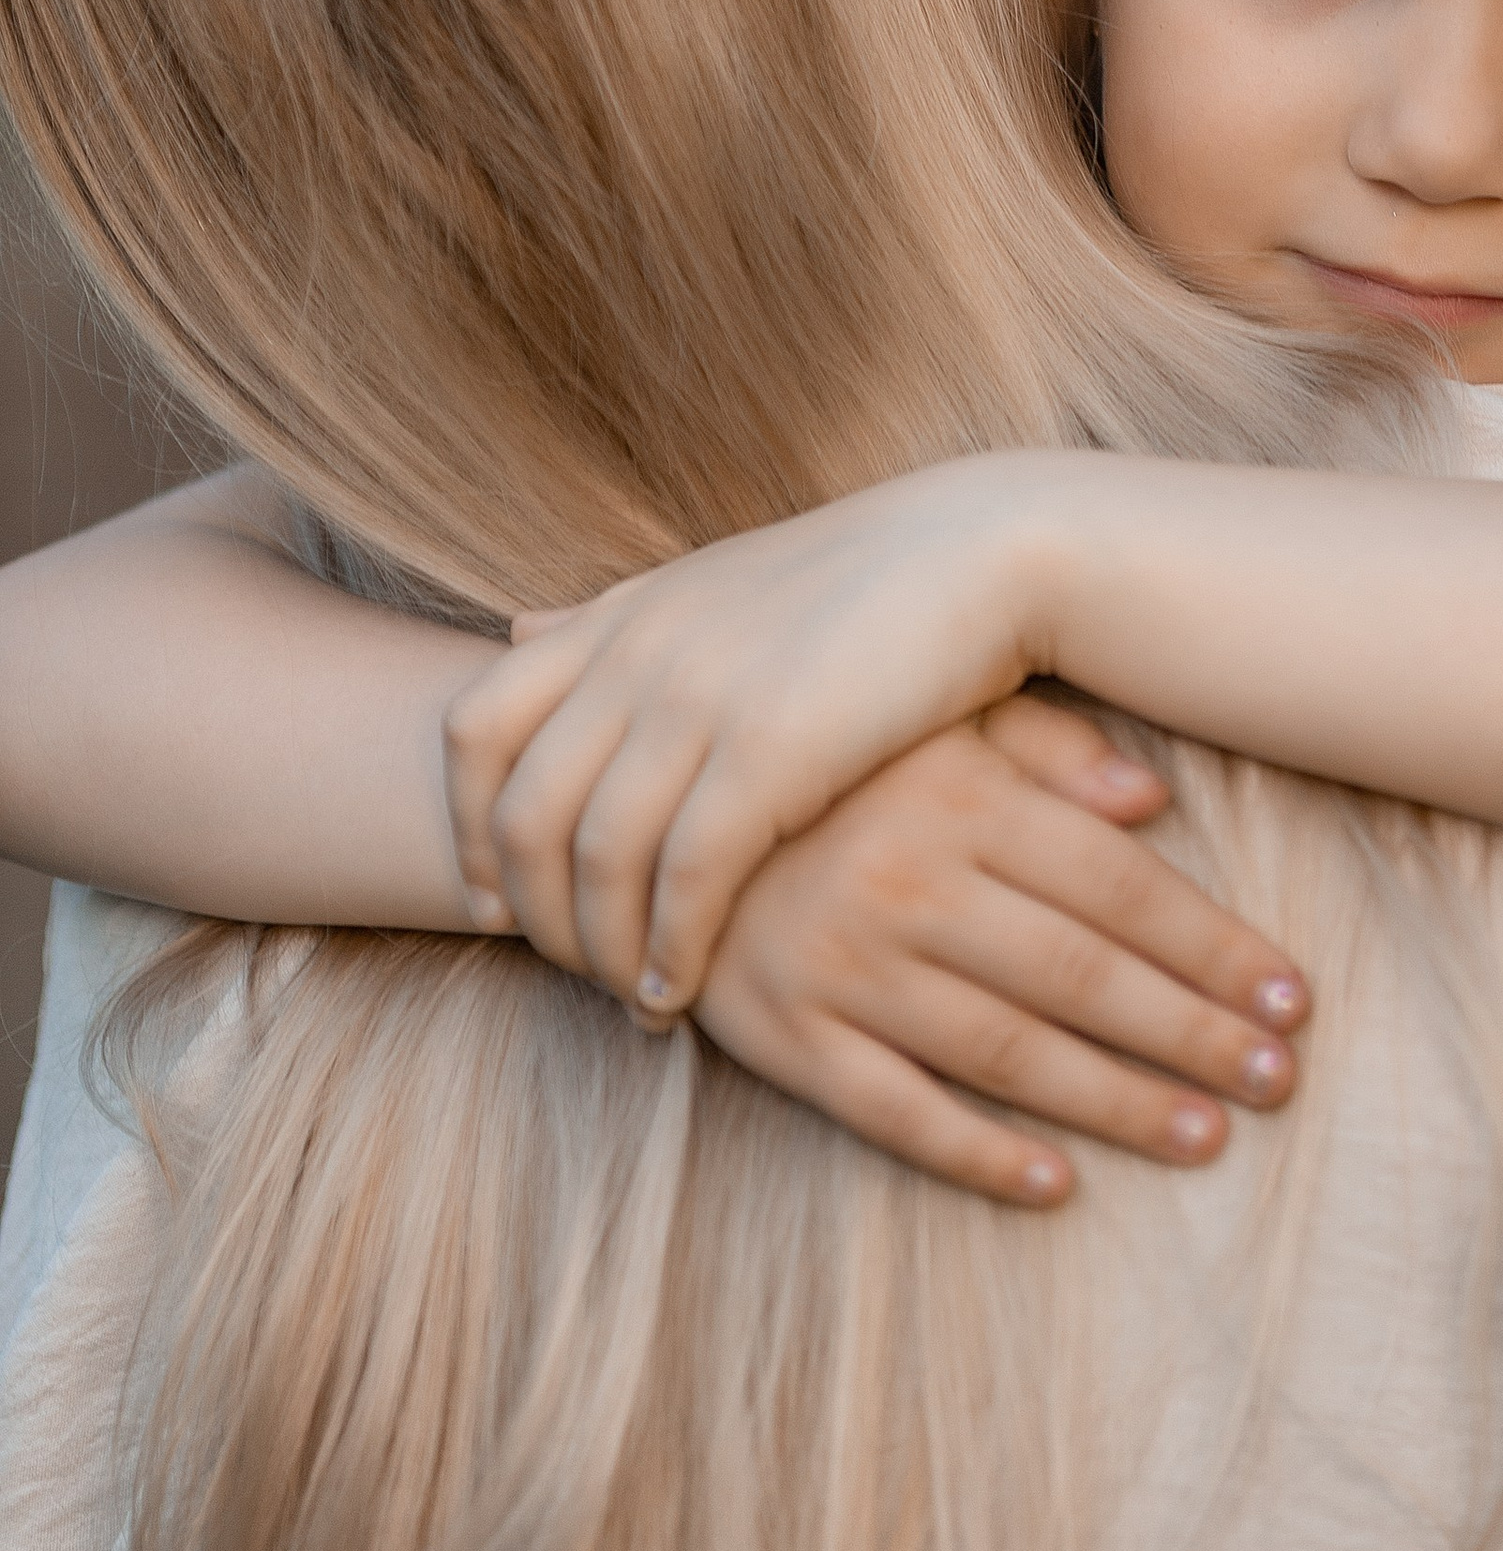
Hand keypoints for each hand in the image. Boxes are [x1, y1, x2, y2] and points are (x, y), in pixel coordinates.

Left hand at [444, 450, 1082, 1007]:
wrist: (989, 551)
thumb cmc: (862, 581)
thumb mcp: (714, 582)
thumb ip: (614, 618)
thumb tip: (515, 630)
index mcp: (623, 612)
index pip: (475, 727)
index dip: (466, 827)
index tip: (493, 901)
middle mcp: (641, 650)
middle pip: (522, 810)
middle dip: (533, 912)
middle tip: (569, 971)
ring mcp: (700, 697)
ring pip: (595, 859)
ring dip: (602, 950)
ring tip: (635, 999)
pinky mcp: (771, 749)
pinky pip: (683, 880)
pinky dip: (669, 951)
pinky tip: (682, 990)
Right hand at [692, 694, 1308, 1206]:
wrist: (645, 796)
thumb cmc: (828, 754)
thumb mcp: (933, 718)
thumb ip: (1045, 747)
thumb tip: (1156, 800)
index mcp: (956, 796)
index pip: (1117, 883)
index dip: (1213, 944)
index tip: (1292, 997)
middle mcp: (907, 883)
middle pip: (1080, 975)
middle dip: (1191, 1031)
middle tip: (1279, 1079)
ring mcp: (842, 967)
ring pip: (1006, 1053)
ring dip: (1116, 1101)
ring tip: (1205, 1138)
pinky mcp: (785, 1037)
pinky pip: (896, 1112)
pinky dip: (979, 1156)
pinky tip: (1057, 1187)